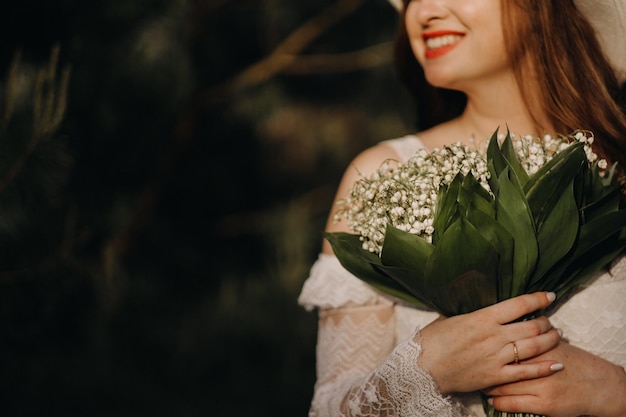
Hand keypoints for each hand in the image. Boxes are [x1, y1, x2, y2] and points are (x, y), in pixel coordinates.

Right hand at [418, 292, 562, 394]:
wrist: (423, 369)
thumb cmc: (432, 341)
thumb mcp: (449, 318)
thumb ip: (469, 313)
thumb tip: (477, 305)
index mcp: (482, 318)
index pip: (519, 304)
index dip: (538, 298)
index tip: (549, 295)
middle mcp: (494, 336)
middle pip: (532, 325)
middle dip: (547, 322)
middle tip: (550, 321)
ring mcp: (497, 357)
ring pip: (534, 346)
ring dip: (550, 340)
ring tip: (557, 336)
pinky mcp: (496, 376)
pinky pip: (527, 372)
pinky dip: (545, 368)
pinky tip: (557, 364)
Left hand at [485, 342, 625, 416]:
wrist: (597, 384)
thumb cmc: (572, 360)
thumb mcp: (551, 342)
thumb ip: (530, 335)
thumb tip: (508, 324)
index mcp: (536, 346)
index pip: (503, 344)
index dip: (485, 348)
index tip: (474, 349)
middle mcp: (536, 364)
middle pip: (498, 364)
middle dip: (483, 367)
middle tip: (472, 367)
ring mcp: (539, 385)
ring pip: (501, 386)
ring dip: (488, 386)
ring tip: (481, 384)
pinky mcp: (543, 404)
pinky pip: (511, 404)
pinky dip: (498, 402)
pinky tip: (493, 400)